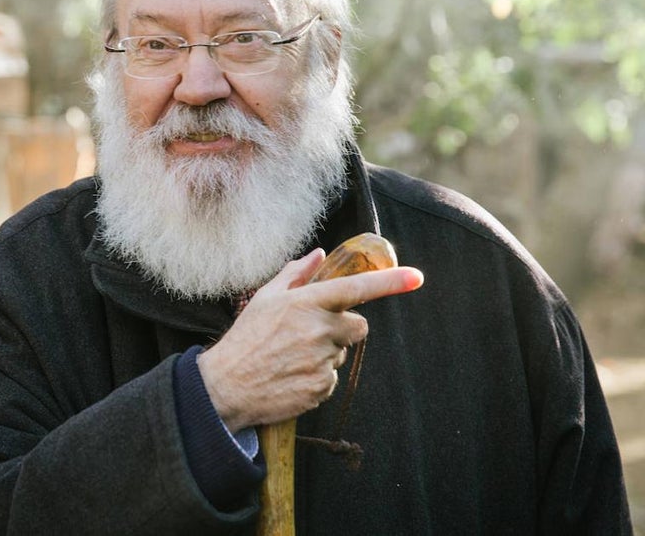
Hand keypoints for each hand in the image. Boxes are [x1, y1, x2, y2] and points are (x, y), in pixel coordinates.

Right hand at [197, 250, 422, 431]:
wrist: (227, 387)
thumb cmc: (245, 338)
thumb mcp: (265, 299)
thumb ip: (295, 274)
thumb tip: (318, 255)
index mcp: (306, 303)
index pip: (356, 288)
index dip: (390, 282)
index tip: (417, 277)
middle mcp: (319, 331)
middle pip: (358, 326)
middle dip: (342, 327)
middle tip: (310, 332)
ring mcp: (322, 362)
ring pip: (342, 352)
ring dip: (326, 352)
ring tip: (293, 356)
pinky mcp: (322, 388)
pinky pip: (332, 378)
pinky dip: (317, 376)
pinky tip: (293, 374)